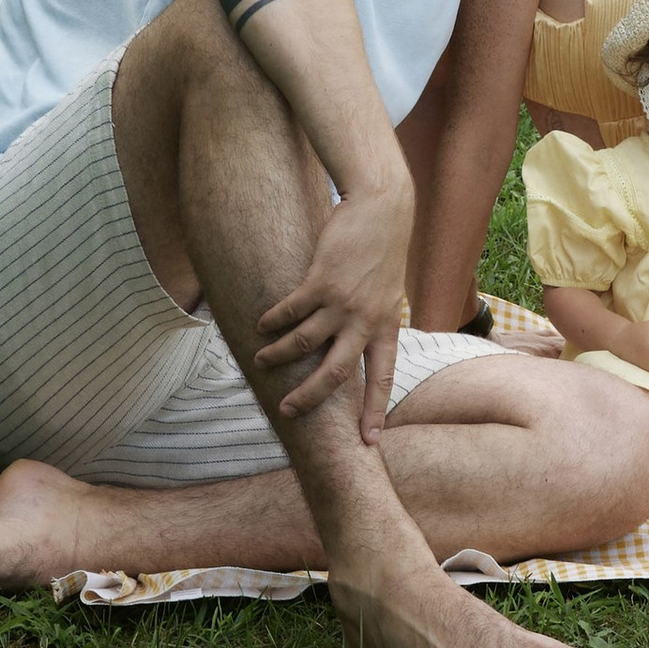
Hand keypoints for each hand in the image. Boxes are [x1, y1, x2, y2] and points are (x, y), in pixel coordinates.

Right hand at [257, 177, 416, 437]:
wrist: (382, 207)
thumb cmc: (382, 248)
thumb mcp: (387, 290)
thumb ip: (372, 318)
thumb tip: (353, 341)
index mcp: (386, 325)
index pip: (383, 377)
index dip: (374, 410)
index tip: (368, 440)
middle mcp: (366, 319)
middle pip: (337, 373)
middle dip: (310, 397)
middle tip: (288, 411)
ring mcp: (344, 301)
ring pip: (305, 342)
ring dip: (279, 356)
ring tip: (261, 361)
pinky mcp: (323, 280)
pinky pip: (292, 311)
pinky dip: (273, 321)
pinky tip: (261, 324)